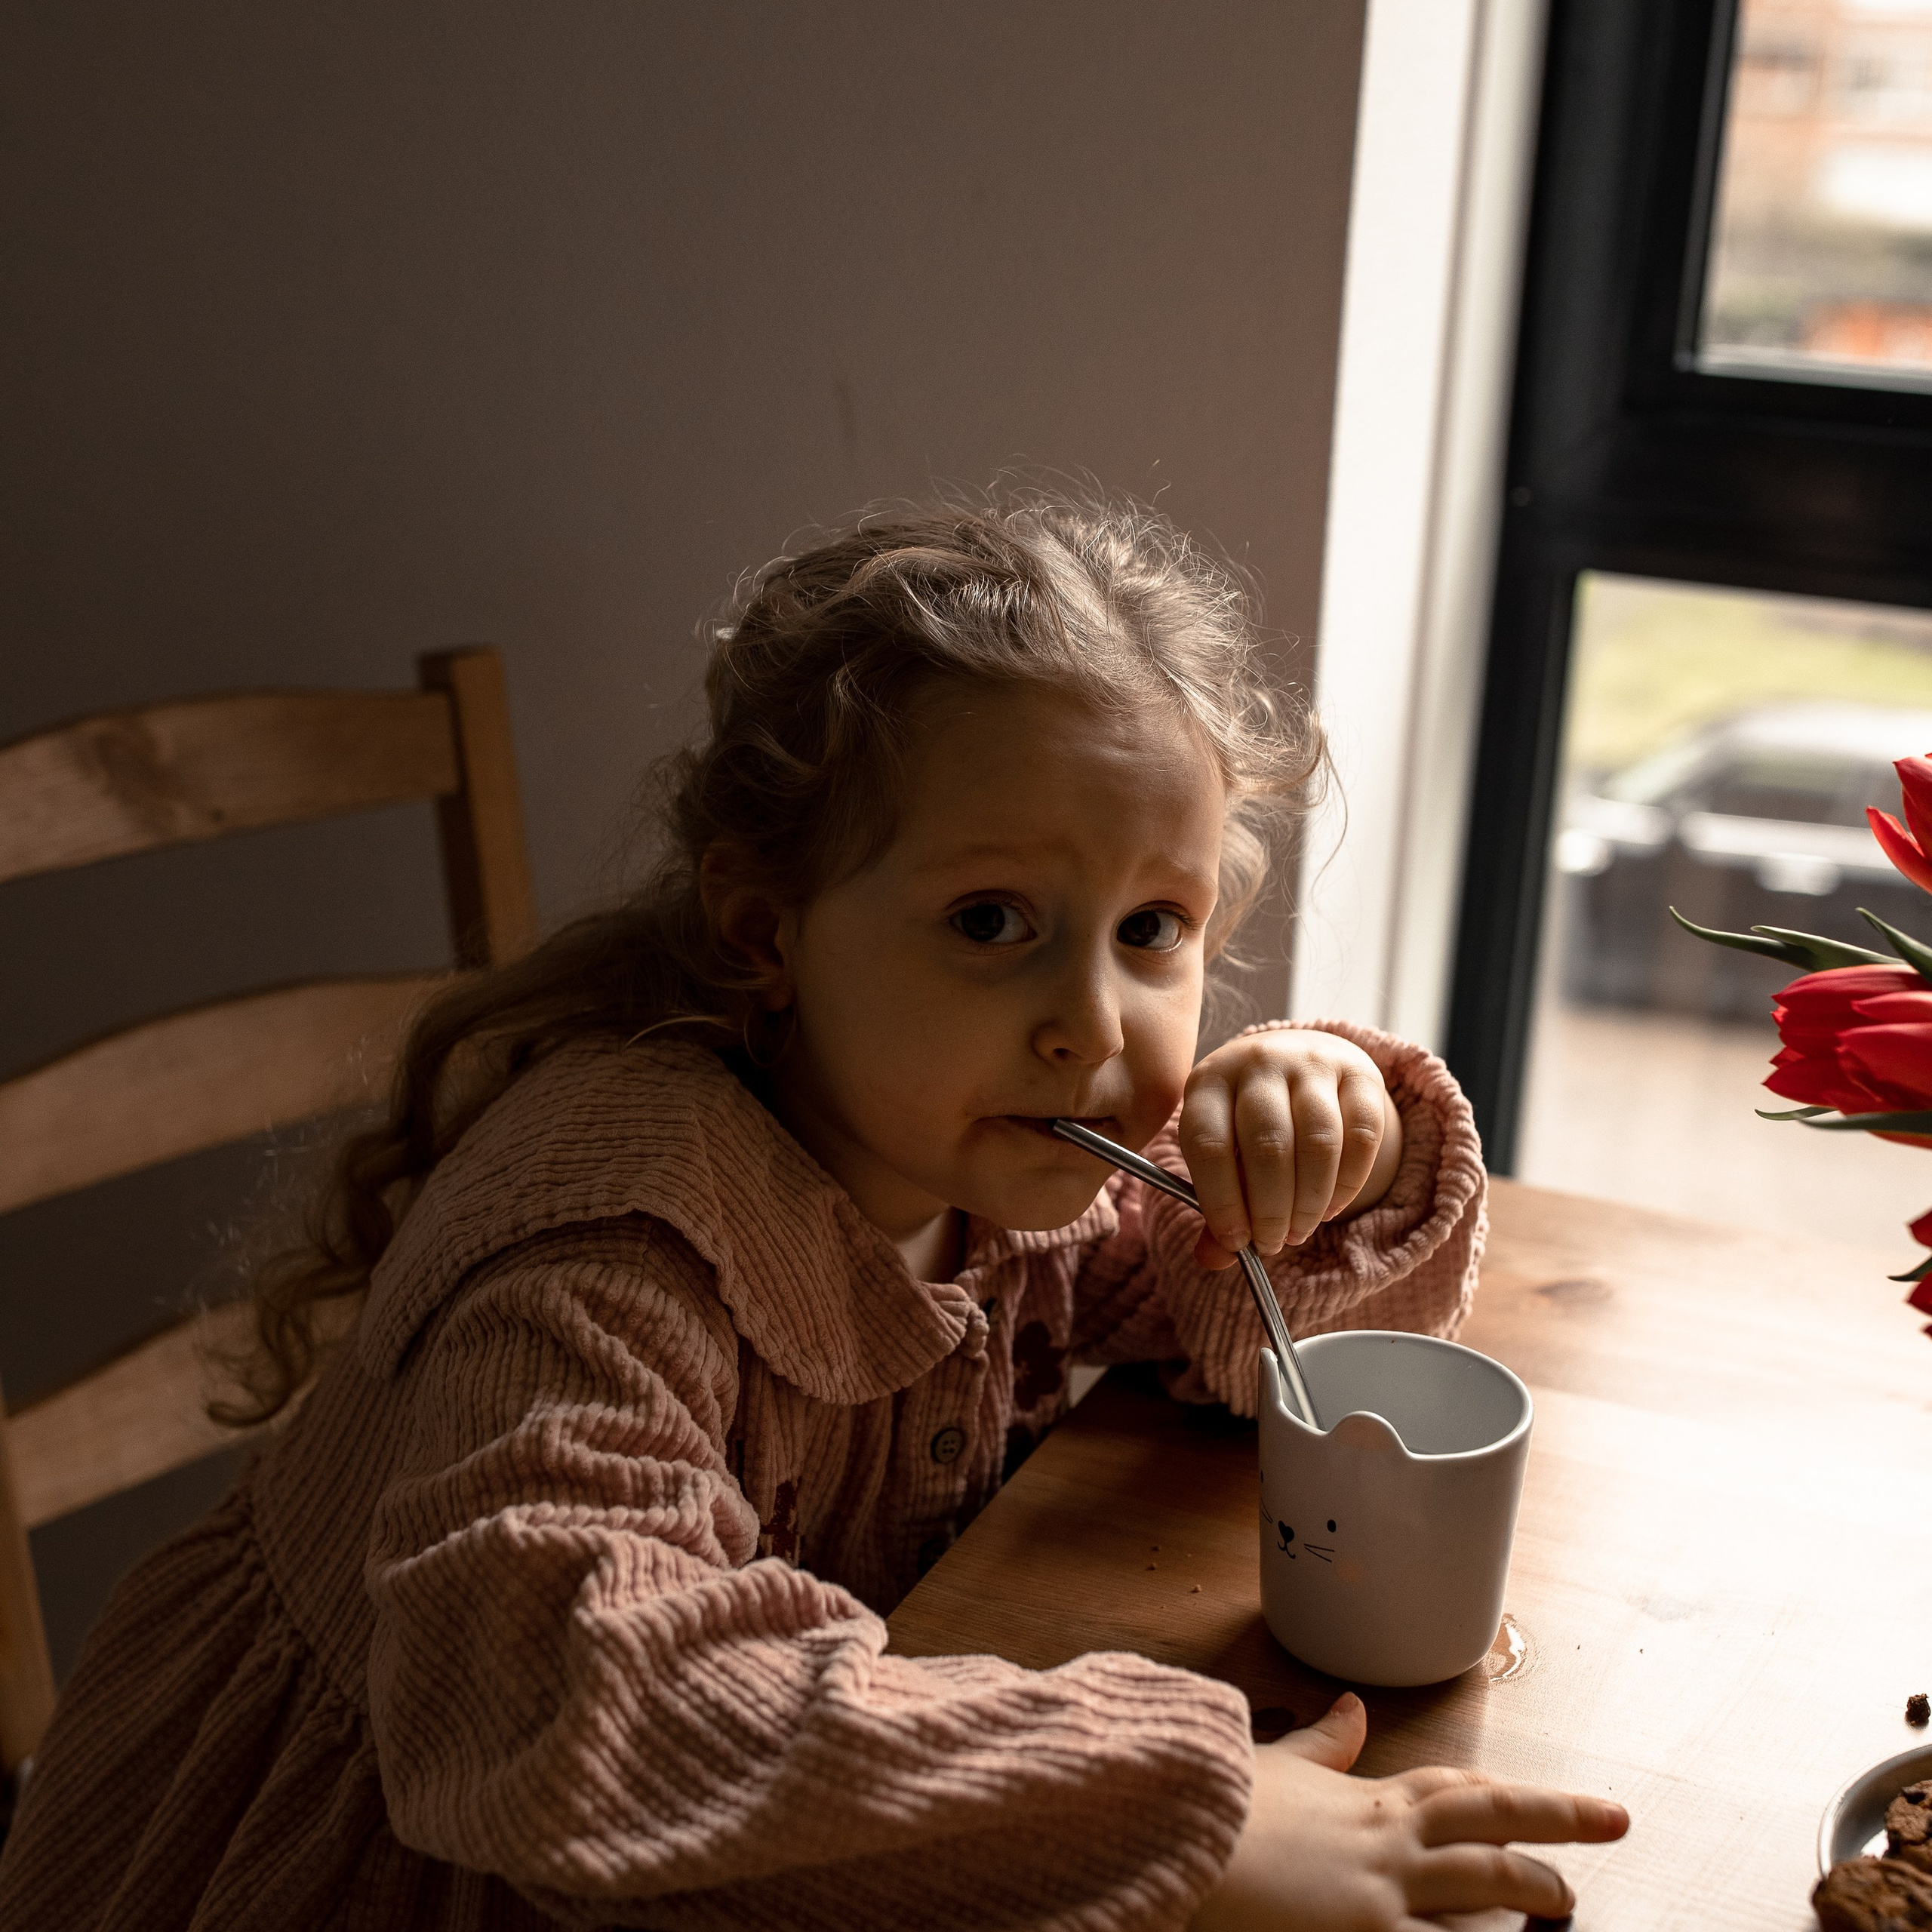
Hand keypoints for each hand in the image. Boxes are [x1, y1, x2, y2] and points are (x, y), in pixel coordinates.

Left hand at [1180, 1030, 1401, 1267]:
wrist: (1298, 1058)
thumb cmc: (1249, 1118)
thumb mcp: (1223, 1149)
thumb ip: (1218, 1202)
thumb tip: (1212, 1258)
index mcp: (1210, 1083)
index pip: (1209, 1145)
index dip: (1221, 1201)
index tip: (1236, 1241)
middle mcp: (1258, 1062)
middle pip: (1268, 1145)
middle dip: (1271, 1209)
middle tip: (1274, 1243)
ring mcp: (1311, 1062)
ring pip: (1318, 1141)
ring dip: (1310, 1201)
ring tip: (1300, 1231)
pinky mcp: (1359, 1072)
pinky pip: (1362, 1134)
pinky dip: (1349, 1182)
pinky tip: (1332, 1207)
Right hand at [1192, 1695, 1628, 1930]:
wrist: (1174, 1823)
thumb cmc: (1216, 1801)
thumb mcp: (1273, 1765)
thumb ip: (1320, 1745)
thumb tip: (1350, 1709)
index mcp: (1368, 1798)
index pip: (1458, 1790)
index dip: (1510, 1794)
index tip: (1550, 1800)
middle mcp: (1390, 1839)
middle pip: (1494, 1824)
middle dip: (1560, 1821)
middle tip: (1615, 1820)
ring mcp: (1385, 1890)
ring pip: (1487, 1890)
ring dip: (1533, 1896)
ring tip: (1570, 1904)